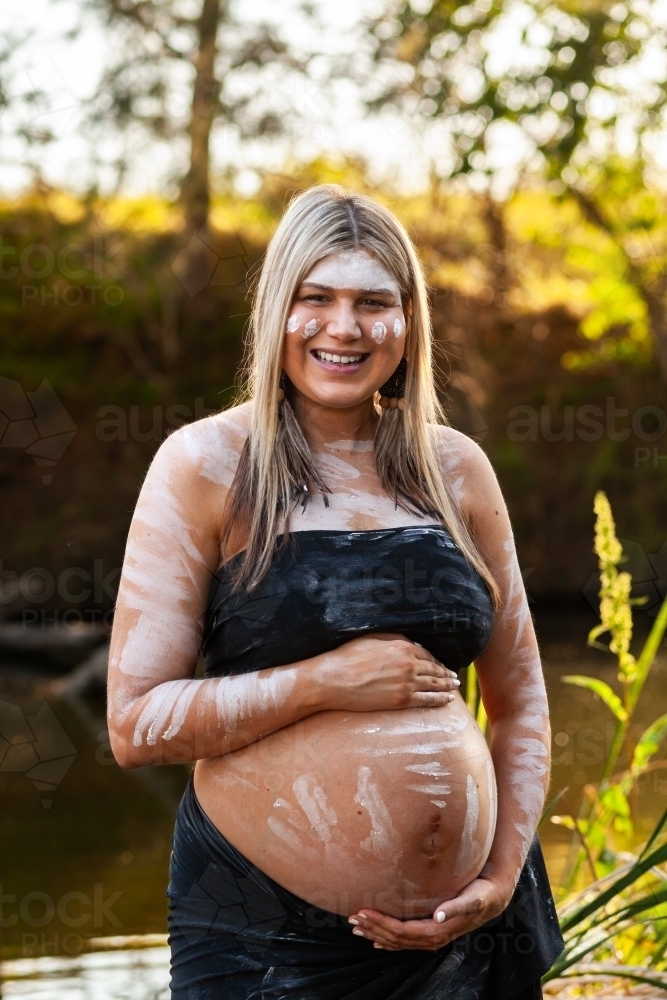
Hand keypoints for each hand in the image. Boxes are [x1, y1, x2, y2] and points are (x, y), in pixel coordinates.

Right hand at [315, 634, 459, 712]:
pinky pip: (427, 700)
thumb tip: (409, 642)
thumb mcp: (372, 637)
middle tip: (454, 676)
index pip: (427, 653)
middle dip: (446, 673)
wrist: (335, 679)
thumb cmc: (348, 656)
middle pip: (434, 669)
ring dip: (447, 686)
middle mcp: (409, 664)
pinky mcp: (401, 700)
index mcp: (403, 646)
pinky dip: (440, 700)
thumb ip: (394, 638)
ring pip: (434, 685)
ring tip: (455, 686)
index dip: (436, 660)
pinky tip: (447, 700)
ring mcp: (407, 684)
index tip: (442, 663)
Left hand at [347, 876, 511, 951]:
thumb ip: (456, 907)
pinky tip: (376, 939)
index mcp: (438, 931)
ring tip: (356, 927)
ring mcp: (431, 936)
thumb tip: (438, 916)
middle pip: (396, 938)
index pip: (403, 931)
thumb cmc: (482, 894)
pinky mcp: (431, 931)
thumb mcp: (473, 898)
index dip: (382, 924)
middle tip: (352, 918)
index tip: (363, 912)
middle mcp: (432, 937)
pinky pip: (405, 940)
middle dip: (373, 928)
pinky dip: (388, 940)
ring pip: (398, 941)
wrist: (493, 898)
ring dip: (376, 934)